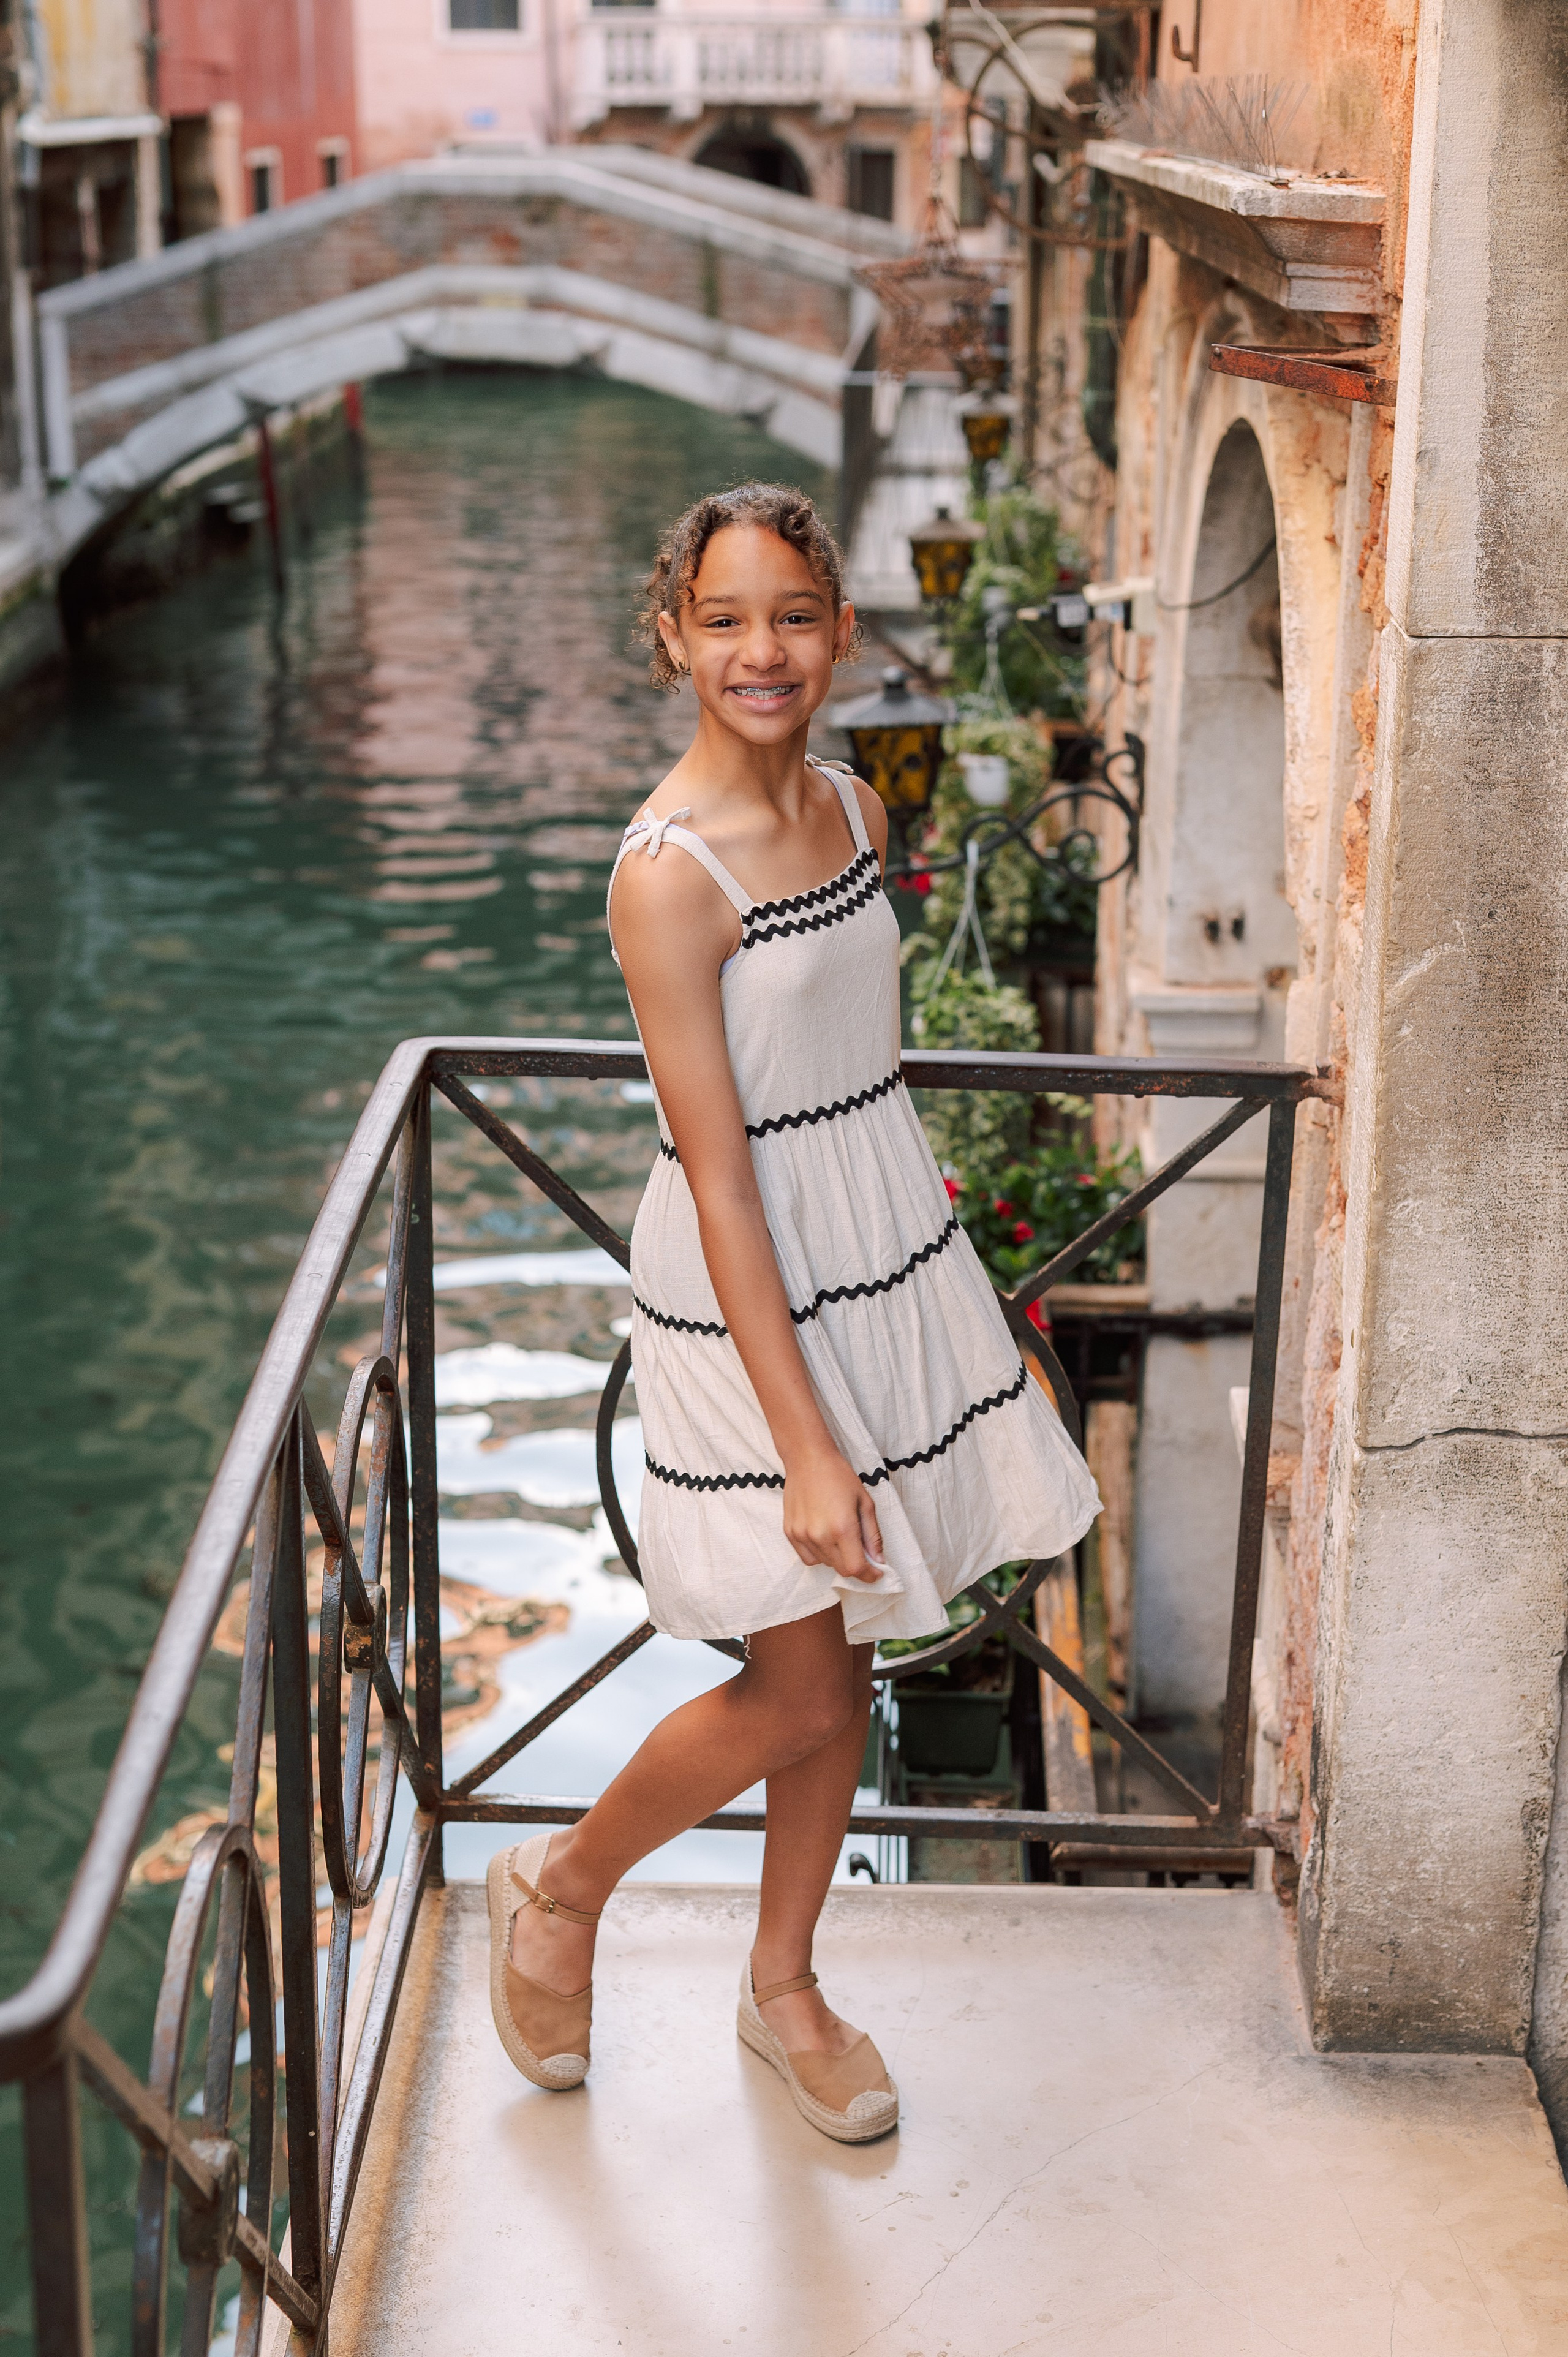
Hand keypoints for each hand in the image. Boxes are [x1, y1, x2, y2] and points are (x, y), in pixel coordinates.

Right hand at [782, 1446, 884, 1583]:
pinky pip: (807, 1557)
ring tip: (840, 1536)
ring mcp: (802, 1535)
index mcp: (842, 1527)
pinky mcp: (790, 1533)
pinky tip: (825, 1537)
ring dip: (838, 1558)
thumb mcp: (865, 1503)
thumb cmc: (840, 1476)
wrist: (808, 1459)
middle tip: (863, 1554)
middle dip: (856, 1567)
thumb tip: (878, 1560)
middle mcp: (820, 1535)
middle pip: (841, 1569)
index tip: (876, 1572)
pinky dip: (820, 1555)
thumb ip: (872, 1535)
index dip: (869, 1575)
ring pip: (825, 1564)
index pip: (856, 1568)